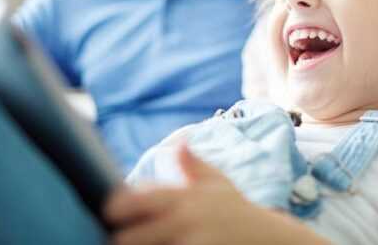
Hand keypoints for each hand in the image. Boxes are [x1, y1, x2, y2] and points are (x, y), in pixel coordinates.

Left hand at [104, 144, 262, 244]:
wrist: (268, 240)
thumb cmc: (238, 212)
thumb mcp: (218, 185)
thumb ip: (193, 166)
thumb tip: (178, 142)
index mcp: (186, 197)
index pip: (140, 200)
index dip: (117, 208)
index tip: (109, 212)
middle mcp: (186, 221)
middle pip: (132, 237)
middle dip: (121, 239)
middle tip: (117, 238)